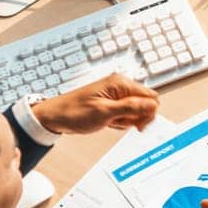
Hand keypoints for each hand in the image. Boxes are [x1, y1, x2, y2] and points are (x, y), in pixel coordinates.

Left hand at [32, 74, 158, 134]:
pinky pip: (125, 114)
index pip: (151, 96)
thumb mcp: (105, 112)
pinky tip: (107, 121)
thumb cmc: (74, 112)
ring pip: (135, 111)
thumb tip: (152, 105)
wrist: (56, 116)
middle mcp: (120, 86)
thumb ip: (131, 108)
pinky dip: (119, 121)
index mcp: (120, 83)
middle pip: (145, 103)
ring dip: (126, 120)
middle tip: (119, 122)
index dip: (148, 112)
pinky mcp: (112, 102)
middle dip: (136, 117)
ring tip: (109, 121)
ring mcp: (116, 94)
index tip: (138, 124)